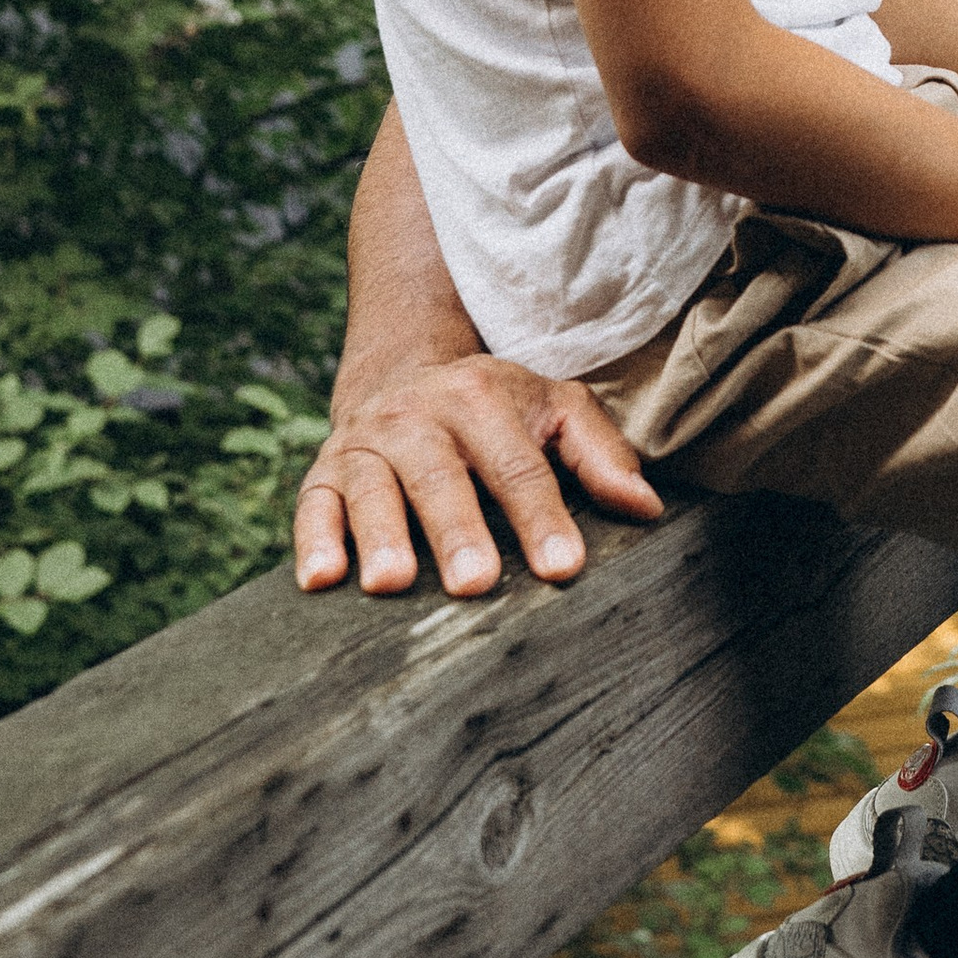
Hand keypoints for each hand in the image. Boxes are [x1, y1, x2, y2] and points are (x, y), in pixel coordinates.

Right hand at [293, 352, 664, 597]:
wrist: (404, 373)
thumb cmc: (494, 409)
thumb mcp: (553, 409)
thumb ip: (600, 454)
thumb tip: (646, 508)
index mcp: (481, 398)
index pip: (518, 465)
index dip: (541, 516)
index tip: (563, 567)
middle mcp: (418, 417)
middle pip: (440, 478)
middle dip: (457, 531)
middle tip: (474, 584)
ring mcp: (366, 444)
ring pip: (371, 489)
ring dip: (379, 536)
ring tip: (391, 583)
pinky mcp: (323, 473)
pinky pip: (311, 505)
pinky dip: (312, 540)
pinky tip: (320, 580)